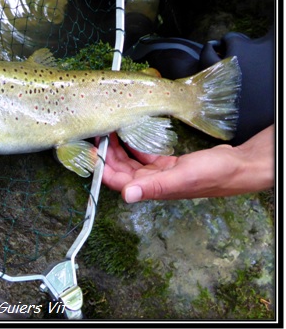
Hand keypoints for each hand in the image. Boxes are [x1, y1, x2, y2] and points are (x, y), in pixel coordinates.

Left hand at [101, 125, 273, 202]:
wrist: (238, 167)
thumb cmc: (213, 173)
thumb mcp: (181, 177)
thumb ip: (154, 186)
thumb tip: (127, 195)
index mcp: (152, 188)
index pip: (118, 181)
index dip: (102, 168)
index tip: (90, 152)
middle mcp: (152, 183)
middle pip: (121, 171)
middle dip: (107, 155)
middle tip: (99, 135)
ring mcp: (160, 174)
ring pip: (131, 163)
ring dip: (119, 150)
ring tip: (110, 133)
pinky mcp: (168, 165)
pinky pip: (145, 156)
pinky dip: (136, 146)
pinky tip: (130, 135)